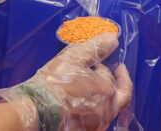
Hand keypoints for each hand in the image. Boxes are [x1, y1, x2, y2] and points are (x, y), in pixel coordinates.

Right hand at [0, 33, 131, 130]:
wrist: (36, 111)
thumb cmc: (56, 83)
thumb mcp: (75, 58)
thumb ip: (96, 48)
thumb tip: (113, 39)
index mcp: (108, 95)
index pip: (124, 88)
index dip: (123, 76)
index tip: (119, 67)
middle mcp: (105, 114)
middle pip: (114, 99)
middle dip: (108, 83)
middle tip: (98, 71)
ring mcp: (93, 125)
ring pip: (103, 109)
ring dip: (99, 95)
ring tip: (86, 83)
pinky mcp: (81, 130)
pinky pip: (91, 117)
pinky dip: (89, 106)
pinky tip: (77, 98)